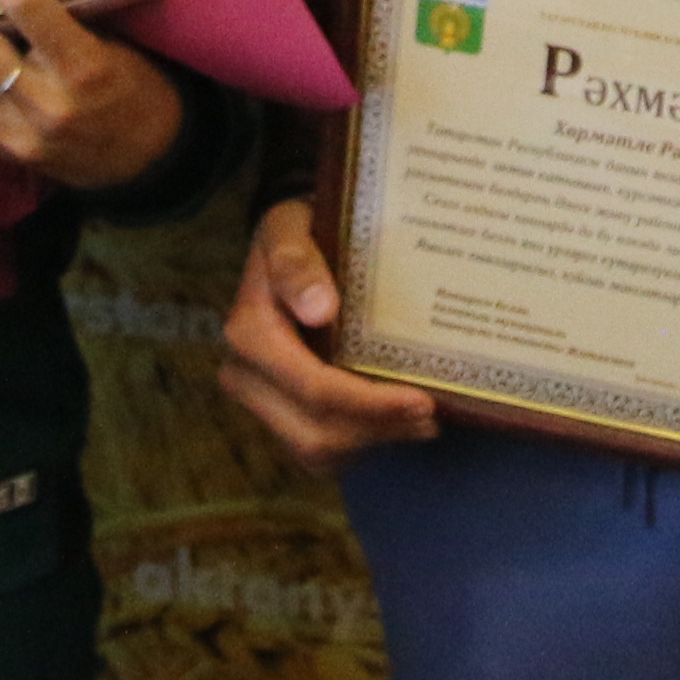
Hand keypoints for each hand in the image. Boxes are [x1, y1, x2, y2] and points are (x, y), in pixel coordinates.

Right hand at [215, 199, 440, 468]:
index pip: (313, 388)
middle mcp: (247, 376)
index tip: (422, 399)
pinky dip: (361, 442)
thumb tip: (318, 309)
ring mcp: (262, 400)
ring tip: (424, 422)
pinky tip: (399, 423)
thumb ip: (297, 263)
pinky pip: (320, 449)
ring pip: (318, 451)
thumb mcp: (290, 228)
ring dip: (373, 441)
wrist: (282, 247)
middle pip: (315, 433)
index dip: (368, 403)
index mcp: (250, 334)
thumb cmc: (294, 233)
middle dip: (376, 430)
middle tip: (432, 415)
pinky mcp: (280, 413)